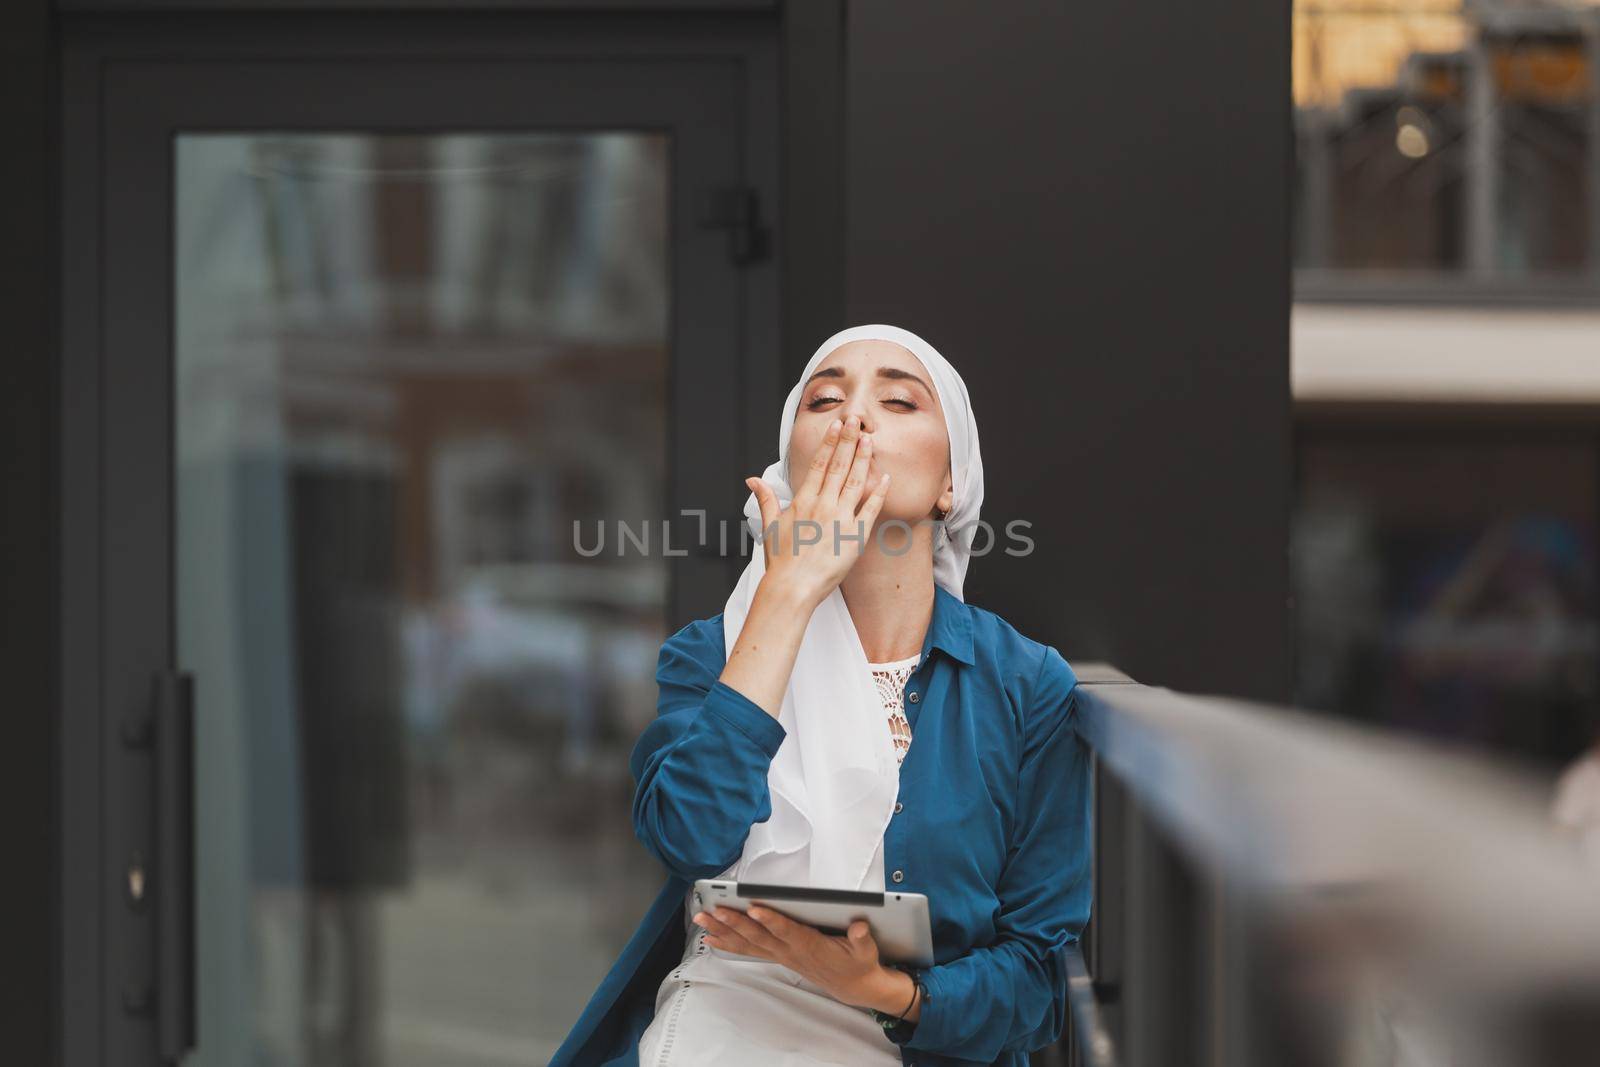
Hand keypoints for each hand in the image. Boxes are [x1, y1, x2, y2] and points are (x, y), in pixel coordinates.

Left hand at [692, 903, 904, 1011]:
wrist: (854, 986)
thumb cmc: (859, 963)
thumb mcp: (866, 951)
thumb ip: (862, 939)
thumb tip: (860, 926)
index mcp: (811, 946)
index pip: (788, 932)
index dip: (772, 921)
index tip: (755, 908)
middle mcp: (791, 952)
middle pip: (759, 937)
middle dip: (736, 923)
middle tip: (716, 910)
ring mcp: (782, 955)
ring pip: (749, 943)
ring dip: (724, 931)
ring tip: (703, 920)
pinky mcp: (778, 956)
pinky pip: (749, 950)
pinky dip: (729, 944)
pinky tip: (711, 938)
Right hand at [745, 414, 891, 607]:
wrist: (792, 588)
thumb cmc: (780, 562)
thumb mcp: (768, 526)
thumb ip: (766, 499)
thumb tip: (753, 480)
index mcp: (803, 501)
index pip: (818, 464)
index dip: (830, 443)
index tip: (837, 426)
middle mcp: (823, 506)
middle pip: (839, 466)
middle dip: (849, 441)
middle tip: (858, 421)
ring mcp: (840, 520)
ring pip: (855, 482)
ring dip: (863, 459)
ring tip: (870, 440)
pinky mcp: (854, 537)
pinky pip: (870, 511)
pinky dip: (878, 494)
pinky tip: (885, 479)